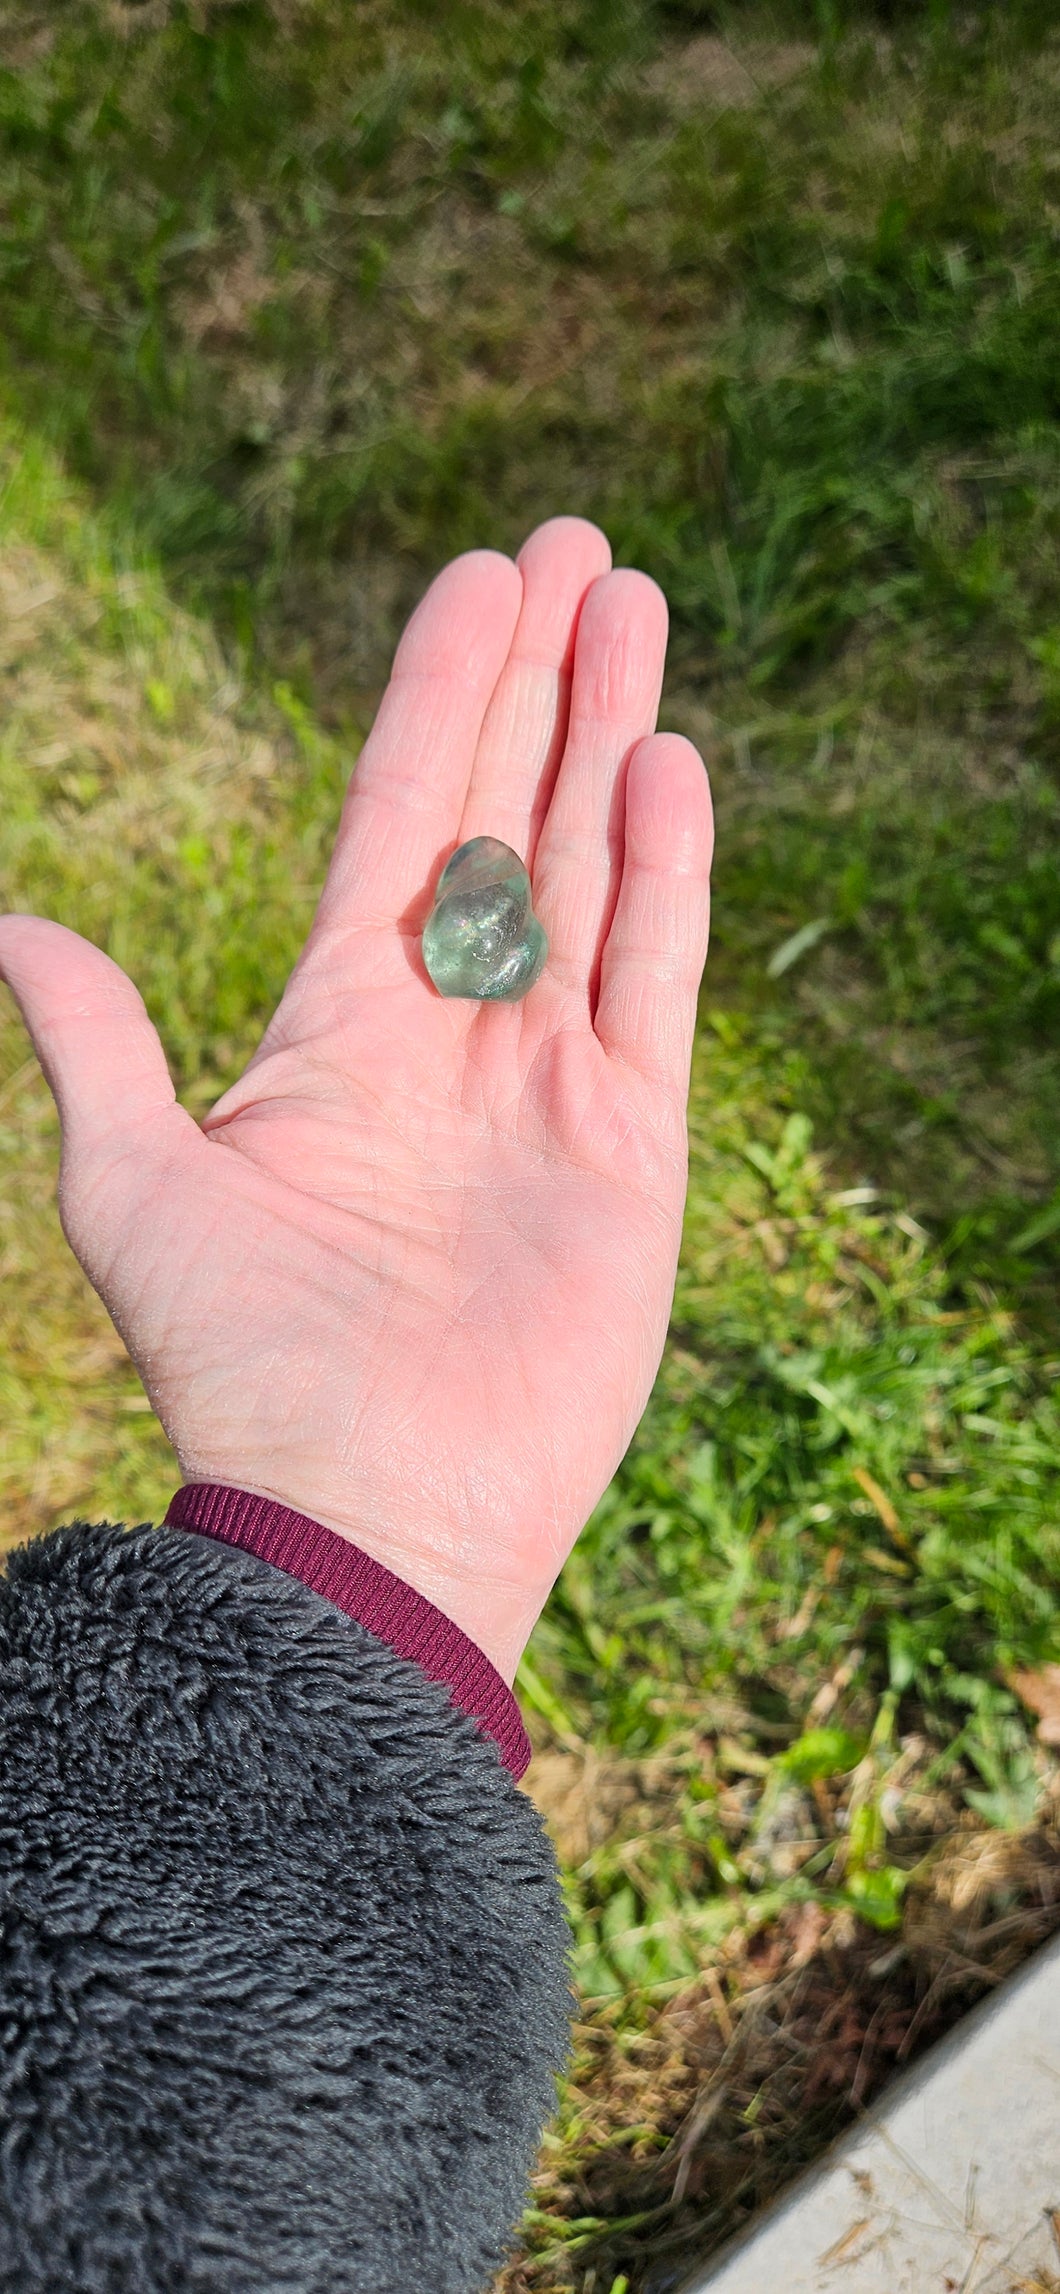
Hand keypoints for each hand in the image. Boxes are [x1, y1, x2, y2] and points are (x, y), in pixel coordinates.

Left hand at [0, 518, 712, 1682]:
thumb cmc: (240, 1360)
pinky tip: (670, 766)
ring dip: (613, 736)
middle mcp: (449, 1027)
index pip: (399, 812)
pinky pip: (651, 979)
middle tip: (585, 548)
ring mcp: (545, 1078)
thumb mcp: (136, 1186)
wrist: (368, 1509)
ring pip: (589, 869)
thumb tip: (12, 924)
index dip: (441, 692)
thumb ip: (96, 1044)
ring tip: (640, 610)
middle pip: (507, 811)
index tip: (482, 578)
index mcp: (338, 1017)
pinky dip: (667, 876)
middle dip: (544, 681)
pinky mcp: (628, 1141)